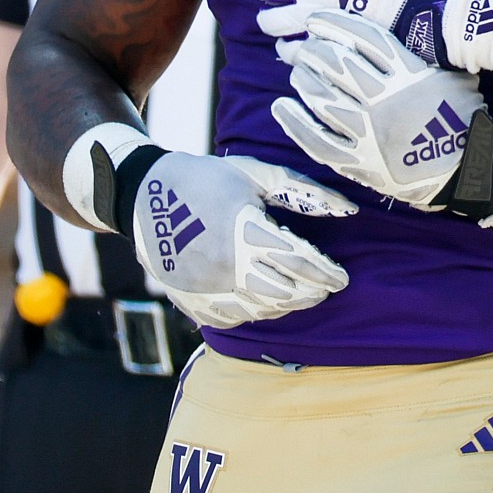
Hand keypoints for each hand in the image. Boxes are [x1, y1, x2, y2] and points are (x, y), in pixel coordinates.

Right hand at [125, 152, 357, 328]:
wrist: (143, 195)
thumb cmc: (205, 179)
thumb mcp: (255, 174)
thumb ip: (304, 191)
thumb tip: (349, 209)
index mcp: (244, 230)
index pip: (299, 260)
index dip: (326, 272)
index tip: (342, 277)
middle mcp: (227, 265)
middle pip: (285, 291)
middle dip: (313, 292)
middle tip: (327, 287)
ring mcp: (207, 287)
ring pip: (262, 309)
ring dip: (289, 305)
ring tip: (303, 294)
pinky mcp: (192, 301)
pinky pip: (234, 318)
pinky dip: (257, 313)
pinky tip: (269, 302)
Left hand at [272, 12, 485, 207]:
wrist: (467, 171)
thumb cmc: (462, 119)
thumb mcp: (454, 75)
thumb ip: (428, 52)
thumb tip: (411, 21)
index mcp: (410, 74)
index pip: (364, 39)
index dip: (335, 24)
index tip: (315, 19)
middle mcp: (385, 101)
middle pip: (337, 65)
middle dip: (314, 51)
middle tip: (305, 48)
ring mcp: (370, 133)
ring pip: (323, 99)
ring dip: (304, 80)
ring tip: (297, 72)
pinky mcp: (359, 162)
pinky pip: (317, 140)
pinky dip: (295, 122)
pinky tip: (282, 107)